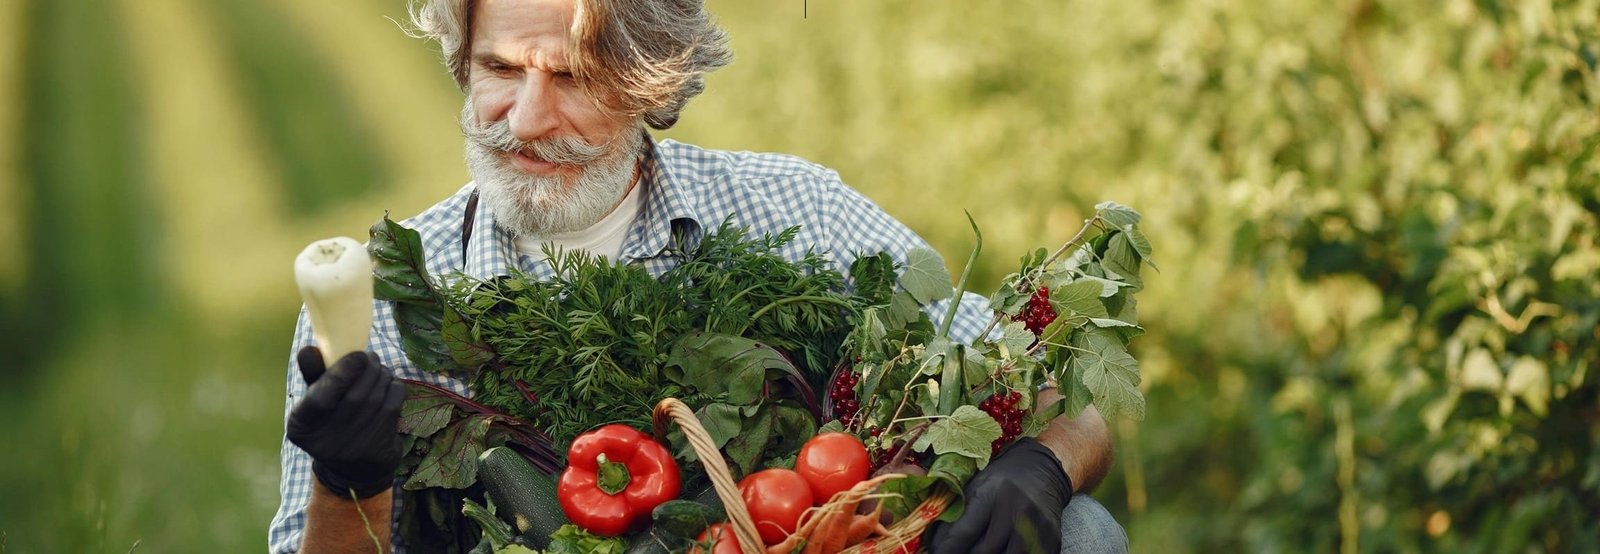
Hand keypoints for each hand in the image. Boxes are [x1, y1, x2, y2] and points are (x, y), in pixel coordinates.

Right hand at [287, 346, 405, 498]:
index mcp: (301, 426)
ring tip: (378, 368)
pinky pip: (392, 407)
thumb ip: (313, 375)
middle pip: (355, 396)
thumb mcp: (316, 401)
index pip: (321, 398)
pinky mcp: (378, 450)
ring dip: (382, 375)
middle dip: (368, 369)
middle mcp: (325, 442)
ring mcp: (354, 449)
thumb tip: (308, 349)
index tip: (358, 354)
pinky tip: (389, 383)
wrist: (352, 468)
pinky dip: (394, 388)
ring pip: (376, 399)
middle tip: (370, 356)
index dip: (342, 373)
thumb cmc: (330, 421)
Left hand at [927, 438, 1072, 553]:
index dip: (947, 549)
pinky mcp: (1051, 541)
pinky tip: (1000, 549)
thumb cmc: (1001, 479)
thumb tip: (934, 544)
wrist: (1044, 469)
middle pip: (983, 551)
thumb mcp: (975, 487)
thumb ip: (957, 515)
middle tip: (956, 552)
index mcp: (993, 492)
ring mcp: (1037, 528)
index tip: (935, 553)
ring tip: (977, 550)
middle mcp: (1017, 510)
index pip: (964, 532)